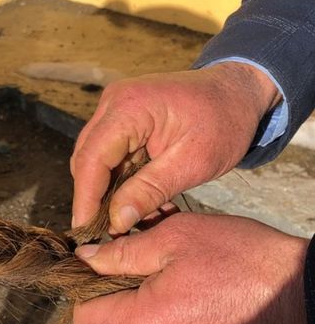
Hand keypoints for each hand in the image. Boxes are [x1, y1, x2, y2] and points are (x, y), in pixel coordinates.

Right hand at [71, 62, 281, 232]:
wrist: (239, 90)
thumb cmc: (225, 122)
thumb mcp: (193, 163)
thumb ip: (150, 190)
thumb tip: (116, 221)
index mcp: (130, 107)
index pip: (92, 159)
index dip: (84, 198)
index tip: (84, 231)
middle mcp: (114, 101)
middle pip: (85, 157)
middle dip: (90, 196)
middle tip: (100, 232)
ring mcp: (114, 105)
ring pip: (91, 155)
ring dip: (100, 188)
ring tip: (113, 220)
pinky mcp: (119, 114)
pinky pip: (105, 150)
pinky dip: (112, 176)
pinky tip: (124, 197)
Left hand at [72, 213, 308, 323]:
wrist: (309, 291)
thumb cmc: (242, 257)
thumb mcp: (174, 238)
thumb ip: (120, 252)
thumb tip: (83, 259)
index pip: (86, 319)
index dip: (88, 292)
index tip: (105, 270)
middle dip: (128, 296)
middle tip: (157, 266)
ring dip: (156, 310)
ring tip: (188, 283)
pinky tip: (206, 303)